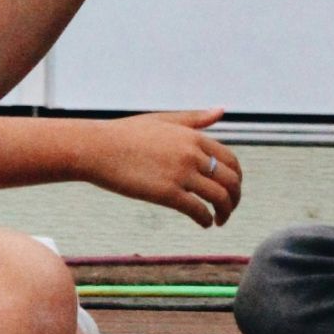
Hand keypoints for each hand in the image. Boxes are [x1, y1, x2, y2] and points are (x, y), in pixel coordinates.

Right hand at [82, 108, 242, 227]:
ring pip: (219, 197)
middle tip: (228, 209)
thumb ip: (195, 119)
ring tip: (218, 220)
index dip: (236, 178)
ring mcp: (180, 173)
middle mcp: (192, 154)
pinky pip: (197, 210)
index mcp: (193, 136)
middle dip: (235, 198)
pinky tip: (203, 223)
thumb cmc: (126, 134)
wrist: (97, 148)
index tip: (231, 189)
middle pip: (230, 180)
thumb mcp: (164, 119)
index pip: (230, 160)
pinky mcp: (167, 193)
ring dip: (224, 213)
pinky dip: (205, 220)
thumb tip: (221, 110)